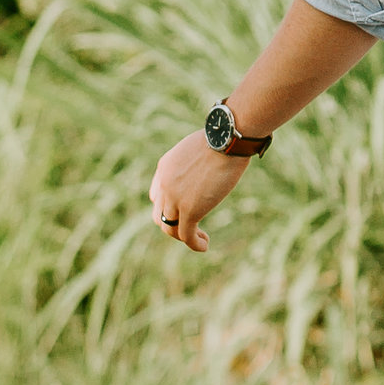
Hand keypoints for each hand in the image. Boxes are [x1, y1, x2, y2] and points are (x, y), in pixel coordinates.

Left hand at [149, 132, 246, 253]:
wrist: (226, 140)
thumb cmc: (224, 138)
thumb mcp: (202, 146)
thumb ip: (198, 160)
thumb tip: (212, 162)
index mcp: (165, 167)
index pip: (157, 196)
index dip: (168, 207)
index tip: (185, 210)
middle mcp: (165, 184)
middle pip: (160, 215)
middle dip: (174, 223)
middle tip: (193, 226)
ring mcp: (175, 198)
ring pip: (170, 228)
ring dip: (183, 236)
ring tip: (200, 239)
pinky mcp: (189, 210)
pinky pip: (186, 235)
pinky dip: (195, 243)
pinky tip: (204, 246)